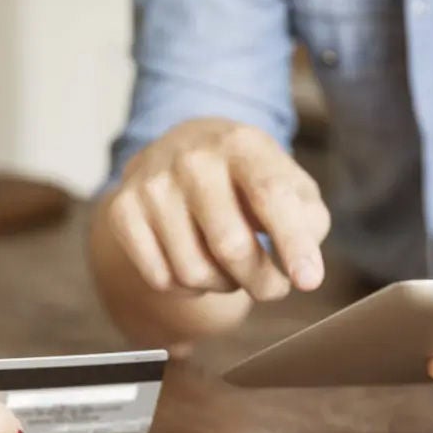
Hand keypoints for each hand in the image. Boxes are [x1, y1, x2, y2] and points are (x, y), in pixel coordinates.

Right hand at [103, 118, 330, 299]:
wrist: (184, 149)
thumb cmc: (249, 179)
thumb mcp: (290, 184)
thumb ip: (308, 221)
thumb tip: (304, 269)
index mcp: (242, 144)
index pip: (269, 196)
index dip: (292, 243)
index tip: (309, 281)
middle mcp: (192, 159)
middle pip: (230, 245)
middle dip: (261, 282)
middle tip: (273, 287)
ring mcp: (152, 184)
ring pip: (193, 271)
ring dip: (224, 284)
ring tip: (232, 267)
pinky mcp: (123, 210)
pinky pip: (161, 278)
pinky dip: (187, 287)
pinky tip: (198, 262)